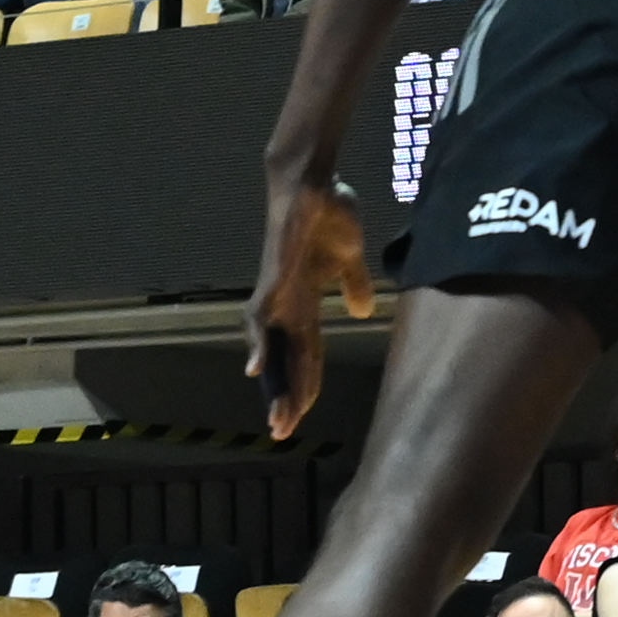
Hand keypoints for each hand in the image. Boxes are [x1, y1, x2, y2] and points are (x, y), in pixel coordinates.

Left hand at [245, 173, 376, 440]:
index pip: (307, 355)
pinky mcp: (273, 280)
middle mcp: (288, 306)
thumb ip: (353, 284)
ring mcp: (278, 294)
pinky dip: (256, 343)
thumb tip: (363, 312)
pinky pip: (259, 317)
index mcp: (307, 304)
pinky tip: (255, 367)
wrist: (313, 182)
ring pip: (271, 351)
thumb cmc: (330, 212)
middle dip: (286, 398)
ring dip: (273, 385)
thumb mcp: (349, 258)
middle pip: (287, 362)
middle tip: (282, 433)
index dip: (306, 385)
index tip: (302, 416)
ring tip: (276, 416)